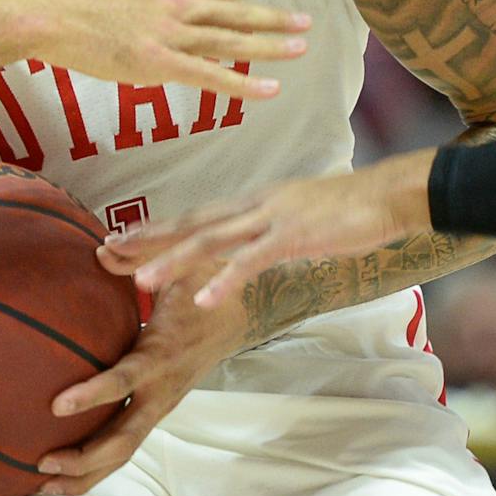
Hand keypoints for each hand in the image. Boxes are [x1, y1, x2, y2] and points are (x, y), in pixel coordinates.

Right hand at [32, 0, 309, 100]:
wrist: (48, 13)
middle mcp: (175, 7)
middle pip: (233, 12)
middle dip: (272, 17)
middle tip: (306, 22)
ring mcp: (169, 34)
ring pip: (229, 40)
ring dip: (268, 45)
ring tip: (299, 48)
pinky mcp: (157, 63)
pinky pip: (210, 75)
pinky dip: (242, 83)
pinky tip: (269, 89)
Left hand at [35, 274, 248, 494]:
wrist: (246, 313)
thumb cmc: (206, 286)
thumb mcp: (182, 264)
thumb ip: (142, 256)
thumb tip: (101, 249)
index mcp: (163, 354)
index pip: (125, 379)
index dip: (93, 394)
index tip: (57, 405)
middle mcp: (162, 389)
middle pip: (124, 437)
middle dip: (84, 457)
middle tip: (42, 463)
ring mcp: (160, 405)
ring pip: (125, 450)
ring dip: (87, 472)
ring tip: (41, 484)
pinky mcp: (156, 410)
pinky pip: (126, 442)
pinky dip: (96, 462)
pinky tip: (61, 472)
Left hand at [98, 150, 435, 310]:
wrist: (390, 193)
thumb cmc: (347, 209)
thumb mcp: (294, 218)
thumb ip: (263, 233)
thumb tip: (240, 250)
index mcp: (250, 204)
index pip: (191, 217)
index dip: (152, 229)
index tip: (115, 240)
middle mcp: (252, 207)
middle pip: (188, 225)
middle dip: (146, 240)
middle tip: (105, 254)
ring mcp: (271, 220)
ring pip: (211, 241)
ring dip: (173, 262)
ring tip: (141, 283)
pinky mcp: (294, 237)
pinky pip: (252, 261)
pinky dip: (225, 280)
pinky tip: (202, 301)